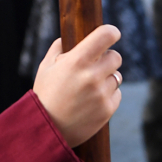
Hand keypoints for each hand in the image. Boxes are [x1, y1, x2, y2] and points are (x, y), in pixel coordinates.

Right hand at [33, 25, 122, 147]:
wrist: (47, 129)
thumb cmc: (44, 94)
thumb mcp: (45, 67)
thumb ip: (59, 48)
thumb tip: (70, 37)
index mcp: (76, 61)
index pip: (105, 36)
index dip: (111, 32)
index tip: (111, 33)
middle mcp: (92, 76)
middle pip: (116, 57)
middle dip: (106, 58)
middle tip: (94, 66)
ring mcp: (101, 94)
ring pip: (117, 76)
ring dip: (107, 78)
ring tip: (89, 87)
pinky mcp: (108, 109)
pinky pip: (117, 94)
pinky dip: (108, 94)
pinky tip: (92, 100)